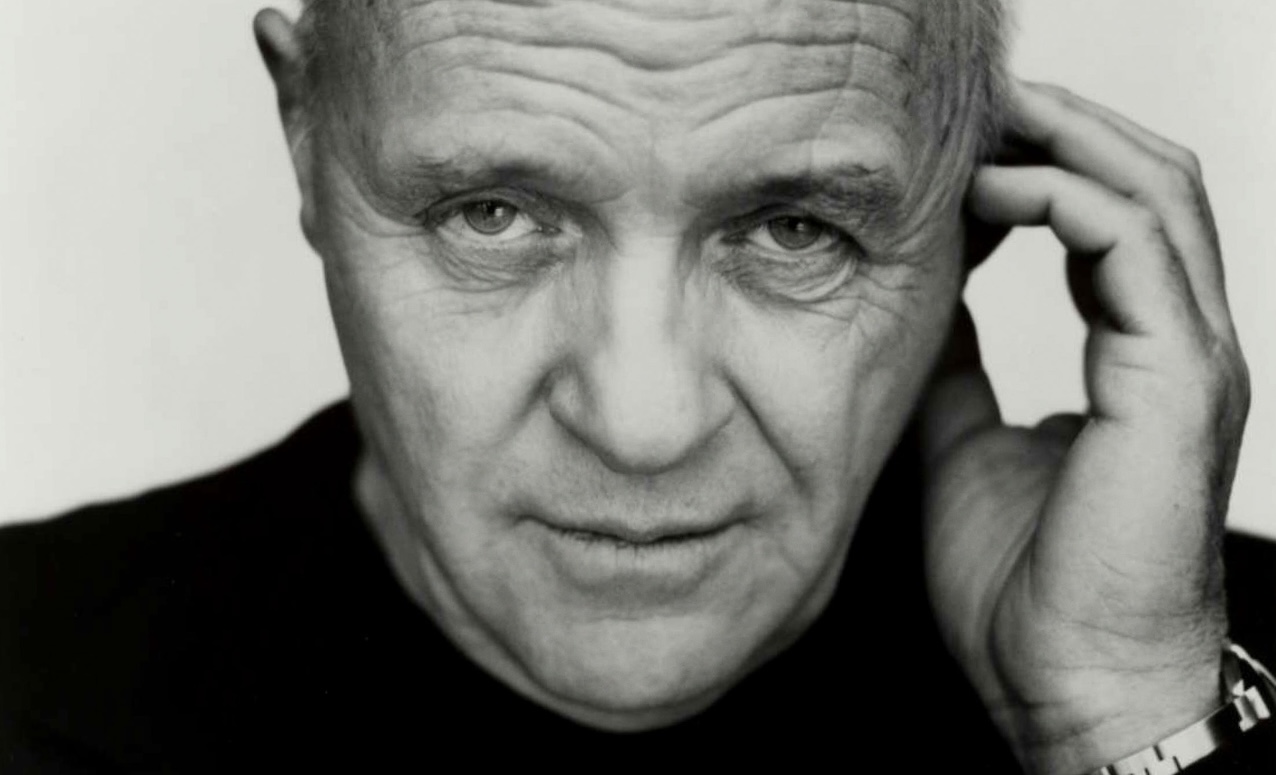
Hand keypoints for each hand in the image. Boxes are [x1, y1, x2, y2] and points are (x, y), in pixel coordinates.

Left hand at [918, 81, 1249, 774]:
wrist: (1066, 681)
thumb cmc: (1026, 582)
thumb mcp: (964, 441)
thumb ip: (956, 365)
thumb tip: (918, 302)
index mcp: (1142, 355)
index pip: (1115, 220)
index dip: (1049, 168)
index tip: (968, 148)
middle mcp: (1180, 344)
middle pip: (1150, 183)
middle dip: (1067, 128)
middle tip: (983, 104)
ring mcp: (1192, 358)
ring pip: (1157, 194)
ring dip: (1071, 140)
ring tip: (991, 120)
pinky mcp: (1180, 383)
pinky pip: (1138, 248)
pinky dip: (1069, 198)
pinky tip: (997, 192)